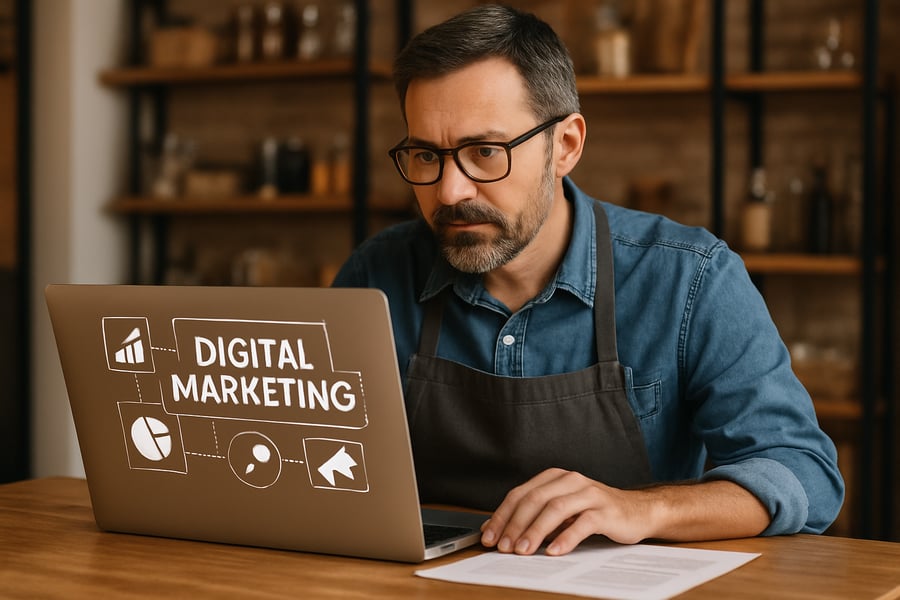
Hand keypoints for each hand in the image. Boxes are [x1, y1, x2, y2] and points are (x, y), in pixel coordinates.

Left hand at [479, 468, 652, 556]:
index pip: (520, 494)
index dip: (502, 516)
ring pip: (556, 509)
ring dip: (536, 531)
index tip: (489, 537)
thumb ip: (532, 516)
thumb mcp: (560, 511)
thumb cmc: (593, 512)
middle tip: (504, 547)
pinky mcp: (606, 511)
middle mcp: (570, 480)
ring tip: (524, 551)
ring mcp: (589, 494)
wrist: (636, 511)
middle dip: (515, 524)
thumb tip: (496, 530)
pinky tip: (553, 552)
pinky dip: (565, 538)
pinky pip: (583, 524)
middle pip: (535, 500)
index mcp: (554, 477)